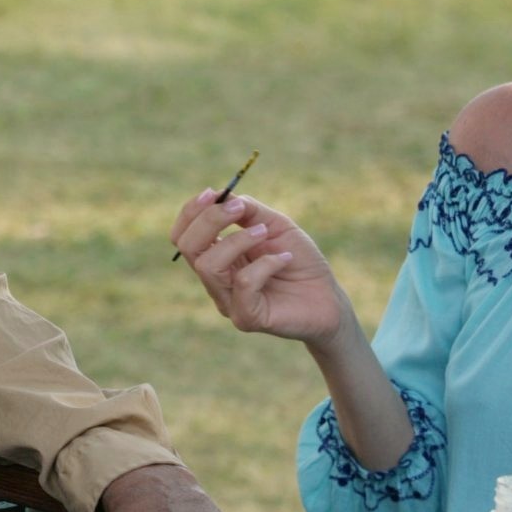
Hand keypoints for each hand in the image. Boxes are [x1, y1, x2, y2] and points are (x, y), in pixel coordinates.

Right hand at [170, 190, 351, 345]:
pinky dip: (265, 264)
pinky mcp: (246, 318)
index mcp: (216, 256)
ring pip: (209, 266)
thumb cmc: (299, 260)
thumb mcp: (274, 225)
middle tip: (239, 209)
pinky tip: (285, 258)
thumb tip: (223, 197)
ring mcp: (228, 301)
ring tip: (264, 233)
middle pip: (187, 247)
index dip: (191, 212)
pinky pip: (244, 284)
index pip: (183, 235)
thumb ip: (248, 210)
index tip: (212, 193)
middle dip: (209, 220)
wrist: (328, 297)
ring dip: (238, 240)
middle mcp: (216, 280)